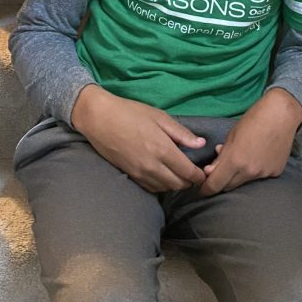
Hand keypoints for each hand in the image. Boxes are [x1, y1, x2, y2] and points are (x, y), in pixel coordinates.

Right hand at [71, 86, 206, 192]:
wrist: (99, 118)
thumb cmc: (130, 112)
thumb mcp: (159, 117)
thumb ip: (181, 133)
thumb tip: (201, 144)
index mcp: (163, 150)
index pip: (188, 172)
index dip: (198, 175)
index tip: (203, 172)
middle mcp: (152, 166)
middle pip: (178, 184)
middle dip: (188, 181)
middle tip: (192, 172)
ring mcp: (140, 173)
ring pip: (165, 188)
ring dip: (175, 184)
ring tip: (178, 173)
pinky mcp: (130, 175)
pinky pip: (151, 188)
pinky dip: (161, 186)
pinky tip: (162, 176)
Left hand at [200, 90, 301, 195]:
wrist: (281, 114)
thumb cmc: (253, 120)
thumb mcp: (231, 136)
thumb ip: (221, 157)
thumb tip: (210, 172)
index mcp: (235, 160)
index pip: (215, 185)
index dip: (206, 189)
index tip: (203, 189)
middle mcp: (249, 171)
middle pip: (229, 187)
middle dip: (222, 182)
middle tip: (220, 172)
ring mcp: (264, 173)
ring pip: (244, 182)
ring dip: (239, 175)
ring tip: (243, 158)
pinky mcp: (275, 172)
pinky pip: (259, 177)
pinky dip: (255, 171)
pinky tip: (258, 156)